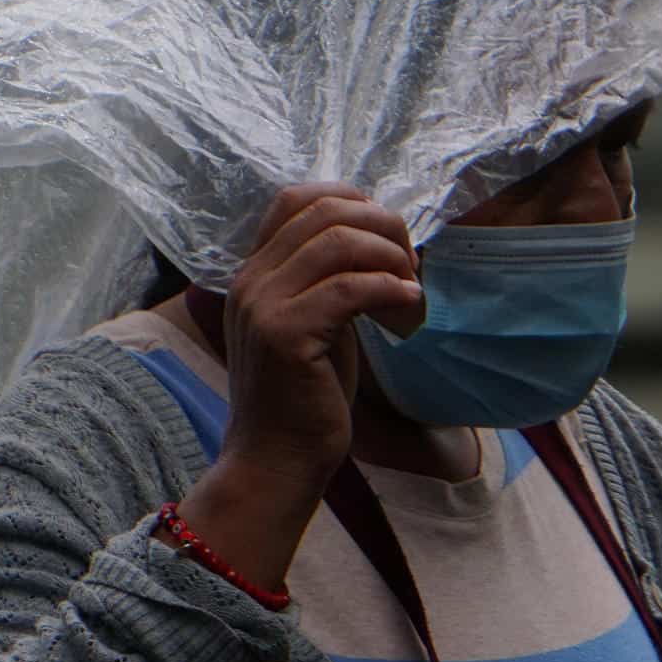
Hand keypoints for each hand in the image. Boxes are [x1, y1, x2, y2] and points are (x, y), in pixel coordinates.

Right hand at [160, 186, 419, 590]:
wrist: (276, 463)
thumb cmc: (303, 400)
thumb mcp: (314, 325)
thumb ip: (326, 281)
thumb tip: (377, 241)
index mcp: (254, 273)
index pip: (294, 198)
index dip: (349, 201)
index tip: (386, 238)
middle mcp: (251, 282)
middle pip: (323, 211)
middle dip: (382, 227)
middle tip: (410, 266)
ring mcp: (263, 306)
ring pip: (338, 242)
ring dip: (390, 259)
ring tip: (410, 292)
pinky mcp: (285, 336)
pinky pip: (350, 288)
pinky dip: (389, 291)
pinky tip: (408, 311)